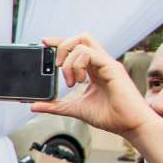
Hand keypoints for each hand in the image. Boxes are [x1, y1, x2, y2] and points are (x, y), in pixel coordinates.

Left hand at [36, 34, 152, 138]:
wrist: (129, 125)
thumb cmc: (110, 116)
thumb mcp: (75, 109)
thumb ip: (55, 106)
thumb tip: (33, 106)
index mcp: (93, 69)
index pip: (77, 46)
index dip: (60, 41)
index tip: (44, 43)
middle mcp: (101, 63)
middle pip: (81, 37)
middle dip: (62, 45)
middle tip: (56, 65)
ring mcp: (107, 63)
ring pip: (82, 43)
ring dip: (69, 62)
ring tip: (71, 82)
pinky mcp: (112, 67)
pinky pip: (90, 53)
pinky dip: (78, 65)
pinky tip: (79, 81)